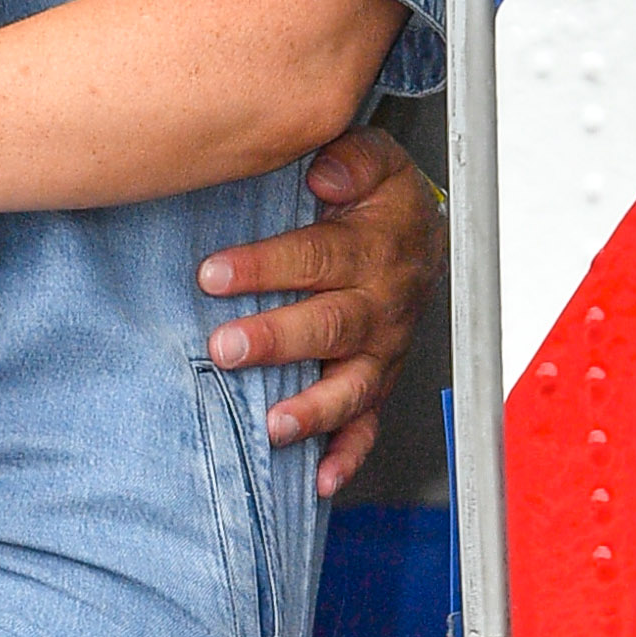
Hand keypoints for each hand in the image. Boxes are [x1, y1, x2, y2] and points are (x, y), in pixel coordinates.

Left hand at [200, 123, 445, 498]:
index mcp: (374, 249)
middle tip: (225, 347)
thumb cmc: (379, 200)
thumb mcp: (374, 161)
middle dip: (277, 340)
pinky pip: (367, 426)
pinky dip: (346, 456)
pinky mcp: (375, 382)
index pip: (318, 257)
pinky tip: (318, 479)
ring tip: (273, 423)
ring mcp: (380, 351)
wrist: (423, 236)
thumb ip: (351, 157)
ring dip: (312, 408)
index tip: (212, 274)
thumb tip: (324, 173)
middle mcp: (381, 306)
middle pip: (331, 325)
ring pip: (351, 385)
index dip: (266, 267)